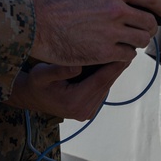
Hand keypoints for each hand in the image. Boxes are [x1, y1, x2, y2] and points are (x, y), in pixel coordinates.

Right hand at [4, 62, 126, 120]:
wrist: (32, 98)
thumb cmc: (36, 83)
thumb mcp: (41, 74)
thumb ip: (58, 70)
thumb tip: (78, 66)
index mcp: (74, 102)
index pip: (100, 82)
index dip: (113, 67)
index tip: (125, 53)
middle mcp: (84, 110)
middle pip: (106, 84)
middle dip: (117, 66)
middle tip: (128, 48)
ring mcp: (88, 112)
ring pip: (106, 87)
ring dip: (113, 71)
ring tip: (120, 52)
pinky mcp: (89, 109)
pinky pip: (101, 90)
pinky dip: (106, 77)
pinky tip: (109, 62)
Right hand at [29, 0, 160, 65]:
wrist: (37, 22)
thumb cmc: (56, 1)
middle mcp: (117, 7)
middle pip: (149, 21)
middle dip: (148, 28)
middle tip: (141, 31)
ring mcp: (112, 30)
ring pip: (142, 40)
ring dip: (137, 42)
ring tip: (126, 41)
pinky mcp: (105, 51)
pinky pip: (128, 55)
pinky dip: (124, 54)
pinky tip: (115, 52)